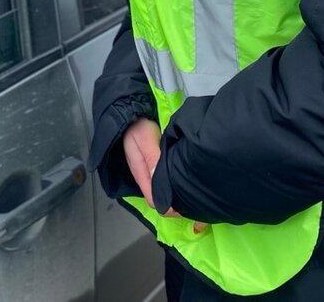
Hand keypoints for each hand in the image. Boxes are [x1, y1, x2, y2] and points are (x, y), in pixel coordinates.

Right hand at [122, 117, 206, 231]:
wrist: (131, 115)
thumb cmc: (138, 126)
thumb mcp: (146, 140)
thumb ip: (153, 158)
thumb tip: (160, 180)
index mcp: (140, 172)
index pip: (153, 199)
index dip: (168, 206)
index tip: (184, 207)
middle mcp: (143, 174)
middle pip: (157, 197)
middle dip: (173, 203)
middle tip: (192, 203)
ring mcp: (146, 170)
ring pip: (160, 189)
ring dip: (172, 193)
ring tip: (189, 193)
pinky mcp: (151, 165)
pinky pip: (161, 180)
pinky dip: (171, 183)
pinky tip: (182, 181)